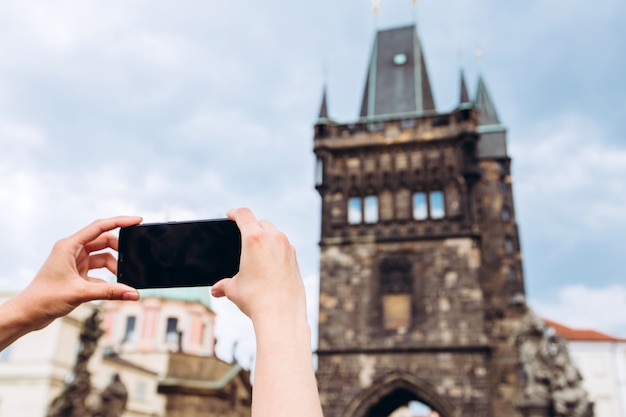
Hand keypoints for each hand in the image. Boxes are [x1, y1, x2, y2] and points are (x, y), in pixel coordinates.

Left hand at [8, 216, 141, 331]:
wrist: (28, 314)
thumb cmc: (44, 298)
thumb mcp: (81, 293)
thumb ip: (110, 292)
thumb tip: (133, 293)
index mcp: (69, 246)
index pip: (99, 227)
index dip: (120, 222)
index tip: (137, 221)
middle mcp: (72, 250)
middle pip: (104, 241)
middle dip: (119, 251)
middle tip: (133, 260)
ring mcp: (75, 262)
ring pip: (103, 258)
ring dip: (114, 268)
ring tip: (123, 281)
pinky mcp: (77, 274)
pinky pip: (99, 272)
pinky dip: (108, 279)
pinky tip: (114, 289)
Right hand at [211, 208, 306, 324]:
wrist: (281, 315)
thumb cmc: (255, 299)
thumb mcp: (234, 289)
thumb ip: (224, 284)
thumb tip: (217, 289)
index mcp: (254, 238)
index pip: (244, 214)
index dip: (235, 212)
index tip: (230, 214)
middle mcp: (273, 238)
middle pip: (261, 222)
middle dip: (251, 226)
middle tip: (242, 234)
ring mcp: (287, 247)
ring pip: (275, 233)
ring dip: (266, 236)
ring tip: (256, 249)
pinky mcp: (296, 259)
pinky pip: (284, 247)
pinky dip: (276, 249)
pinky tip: (269, 262)